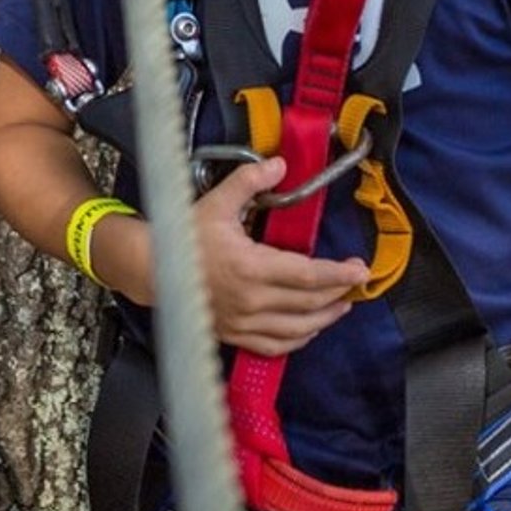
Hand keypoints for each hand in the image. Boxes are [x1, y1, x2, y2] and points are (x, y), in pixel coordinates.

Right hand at [194, 157, 368, 356]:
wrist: (151, 270)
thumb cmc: (184, 237)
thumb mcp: (217, 202)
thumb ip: (249, 181)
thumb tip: (279, 164)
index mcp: (251, 267)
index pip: (307, 275)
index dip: (338, 274)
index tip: (359, 269)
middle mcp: (251, 300)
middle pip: (308, 303)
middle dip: (338, 293)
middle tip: (356, 282)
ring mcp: (243, 322)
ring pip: (296, 329)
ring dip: (325, 318)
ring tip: (342, 305)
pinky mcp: (235, 334)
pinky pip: (274, 346)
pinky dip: (298, 340)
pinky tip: (310, 329)